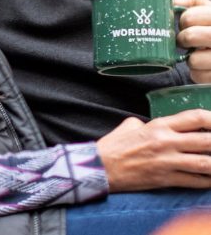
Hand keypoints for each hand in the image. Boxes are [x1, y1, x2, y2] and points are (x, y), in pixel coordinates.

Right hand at [96, 110, 210, 190]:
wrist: (100, 167)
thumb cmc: (113, 146)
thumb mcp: (130, 125)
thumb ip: (149, 123)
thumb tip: (158, 126)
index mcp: (159, 126)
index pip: (196, 118)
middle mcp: (167, 142)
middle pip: (207, 141)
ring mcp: (168, 162)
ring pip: (206, 163)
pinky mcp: (166, 180)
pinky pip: (196, 181)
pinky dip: (207, 181)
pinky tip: (209, 178)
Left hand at [175, 0, 210, 82]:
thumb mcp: (206, 7)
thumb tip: (176, 2)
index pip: (190, 17)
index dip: (184, 20)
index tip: (187, 23)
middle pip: (190, 37)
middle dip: (183, 38)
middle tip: (186, 39)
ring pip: (193, 60)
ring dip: (190, 57)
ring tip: (197, 53)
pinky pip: (198, 76)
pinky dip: (196, 73)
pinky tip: (204, 66)